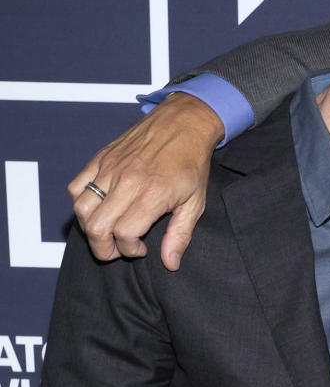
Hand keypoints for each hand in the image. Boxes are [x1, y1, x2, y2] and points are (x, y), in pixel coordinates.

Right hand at [69, 93, 224, 270]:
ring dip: (90, 227)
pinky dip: (82, 203)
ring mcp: (110, 167)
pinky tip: (101, 208)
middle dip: (104, 248)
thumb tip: (170, 263)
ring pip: (81, 208)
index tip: (140, 249)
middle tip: (118, 249)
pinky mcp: (101, 158)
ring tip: (108, 231)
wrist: (184, 122)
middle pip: (96, 227)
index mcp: (151, 194)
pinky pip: (77, 187)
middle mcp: (126, 181)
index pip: (123, 234)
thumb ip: (180, 235)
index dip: (129, 250)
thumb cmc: (192, 163)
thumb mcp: (195, 203)